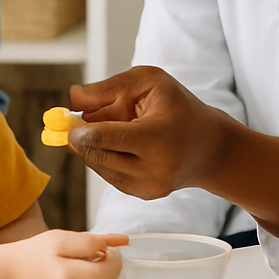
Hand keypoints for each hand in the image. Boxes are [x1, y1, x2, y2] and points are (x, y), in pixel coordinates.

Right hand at [8, 229, 127, 278]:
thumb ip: (93, 240)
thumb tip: (122, 240)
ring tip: (93, 266)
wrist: (14, 274)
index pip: (106, 272)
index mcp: (65, 276)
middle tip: (103, 255)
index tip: (109, 248)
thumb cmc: (36, 252)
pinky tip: (87, 278)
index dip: (114, 258)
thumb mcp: (62, 237)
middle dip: (112, 269)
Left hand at [67, 66, 236, 200]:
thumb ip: (109, 87)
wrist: (210, 147)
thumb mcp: (150, 82)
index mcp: (158, 137)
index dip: (80, 132)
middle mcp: (154, 168)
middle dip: (83, 139)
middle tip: (76, 123)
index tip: (69, 124)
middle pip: (98, 154)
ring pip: (100, 167)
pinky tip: (120, 145)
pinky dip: (106, 159)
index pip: (106, 138)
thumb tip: (73, 98)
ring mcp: (150, 186)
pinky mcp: (144, 195)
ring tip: (114, 129)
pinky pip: (110, 176)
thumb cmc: (179, 107)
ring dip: (95, 148)